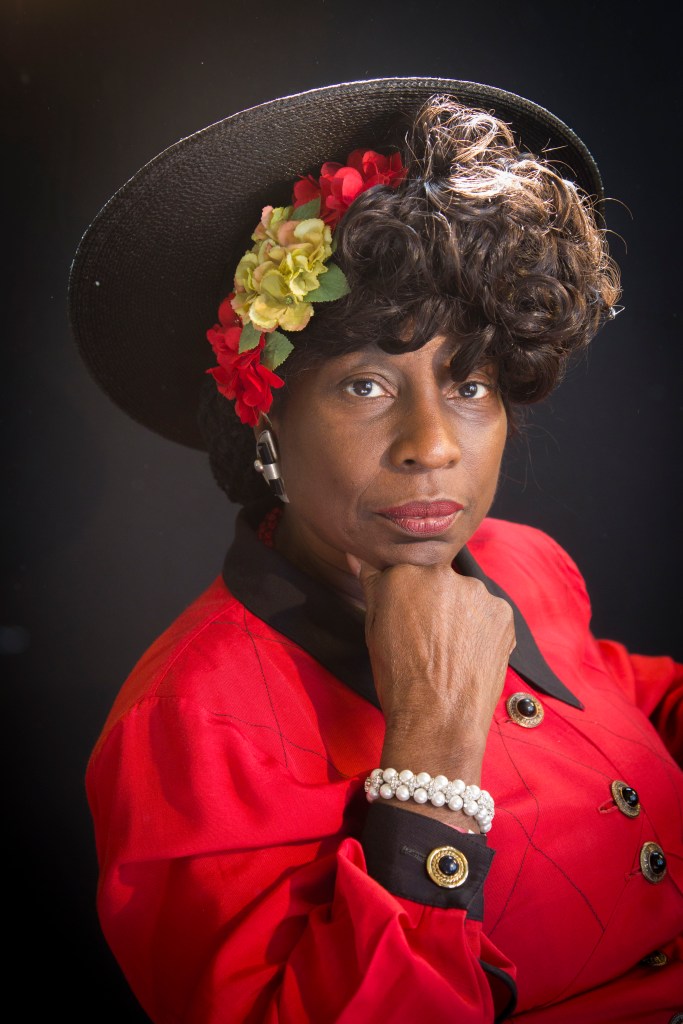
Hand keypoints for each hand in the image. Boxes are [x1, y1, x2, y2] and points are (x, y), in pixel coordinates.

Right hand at [349, 556, 514, 792]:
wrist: (438, 719)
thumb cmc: (398, 678)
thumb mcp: (374, 630)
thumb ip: (372, 586)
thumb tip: (358, 557)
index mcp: (404, 573)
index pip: (407, 569)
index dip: (408, 596)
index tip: (408, 618)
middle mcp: (443, 574)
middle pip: (439, 579)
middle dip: (435, 602)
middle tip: (430, 638)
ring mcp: (477, 592)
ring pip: (466, 596)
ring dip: (461, 614)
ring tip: (453, 649)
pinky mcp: (503, 612)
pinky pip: (490, 613)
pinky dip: (483, 629)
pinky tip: (471, 653)